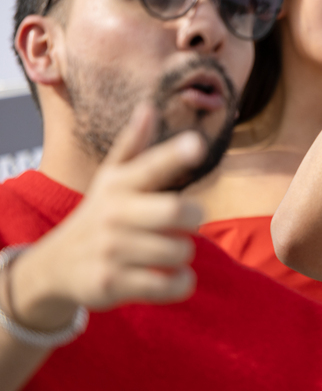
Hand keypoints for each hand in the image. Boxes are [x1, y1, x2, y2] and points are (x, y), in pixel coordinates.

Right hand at [8, 104, 205, 330]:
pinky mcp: (111, 284)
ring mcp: (111, 250)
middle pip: (177, 211)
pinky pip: (169, 284)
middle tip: (187, 221)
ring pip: (179, 250)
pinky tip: (169, 276)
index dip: (175, 154)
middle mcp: (114, 214)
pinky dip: (180, 283)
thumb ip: (134, 145)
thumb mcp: (112, 178)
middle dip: (194, 216)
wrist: (54, 266)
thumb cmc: (101, 214)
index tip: (197, 143)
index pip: (150, 165)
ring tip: (168, 250)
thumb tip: (148, 106)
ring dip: (184, 253)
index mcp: (120, 184)